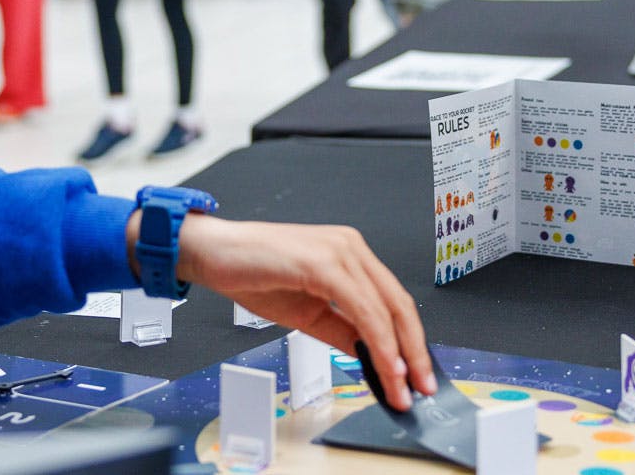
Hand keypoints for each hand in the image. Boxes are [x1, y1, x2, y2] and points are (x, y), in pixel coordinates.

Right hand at [176, 216, 434, 409]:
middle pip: (400, 305)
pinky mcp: (324, 261)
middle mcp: (351, 248)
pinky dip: (377, 339)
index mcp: (350, 257)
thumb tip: (373, 357)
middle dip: (414, 352)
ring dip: (397, 354)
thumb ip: (343, 332)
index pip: (393, 303)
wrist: (214, 253)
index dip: (410, 342)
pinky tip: (382, 363)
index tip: (415, 375)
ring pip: (384, 308)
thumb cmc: (253, 274)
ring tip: (401, 386)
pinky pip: (361, 307)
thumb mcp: (308, 314)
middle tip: (420, 387)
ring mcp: (340, 251)